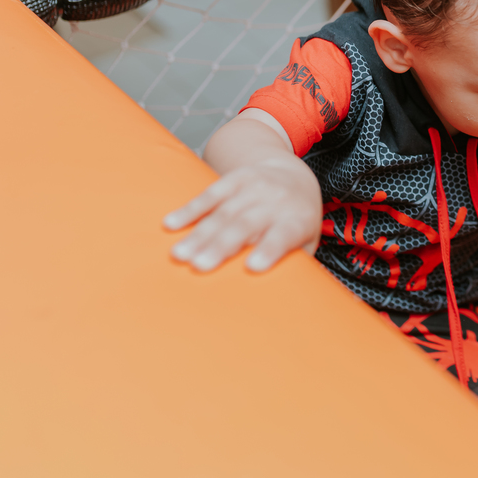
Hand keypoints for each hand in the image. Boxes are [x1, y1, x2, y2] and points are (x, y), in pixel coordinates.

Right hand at [164, 157, 322, 272]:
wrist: (294, 177)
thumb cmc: (295, 222)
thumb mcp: (306, 241)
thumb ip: (293, 265)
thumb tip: (278, 300)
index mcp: (296, 221)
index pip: (284, 235)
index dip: (270, 249)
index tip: (253, 266)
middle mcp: (276, 201)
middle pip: (247, 224)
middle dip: (222, 245)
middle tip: (201, 266)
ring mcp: (255, 187)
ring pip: (224, 212)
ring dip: (200, 234)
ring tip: (179, 254)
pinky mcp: (235, 179)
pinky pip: (210, 194)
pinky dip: (190, 210)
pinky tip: (172, 224)